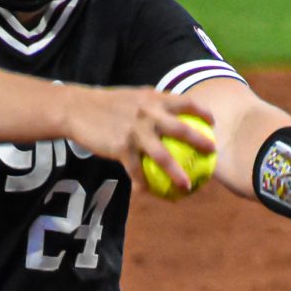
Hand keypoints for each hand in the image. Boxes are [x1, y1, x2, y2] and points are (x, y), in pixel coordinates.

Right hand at [66, 86, 217, 193]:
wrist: (77, 109)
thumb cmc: (107, 105)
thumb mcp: (133, 98)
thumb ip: (152, 105)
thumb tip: (170, 114)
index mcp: (152, 99)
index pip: (184, 102)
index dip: (202, 112)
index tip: (212, 122)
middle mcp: (147, 113)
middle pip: (180, 129)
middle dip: (200, 141)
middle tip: (213, 152)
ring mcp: (134, 131)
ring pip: (161, 156)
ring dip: (176, 173)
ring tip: (187, 187)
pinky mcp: (121, 147)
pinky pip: (136, 170)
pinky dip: (142, 183)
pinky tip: (146, 193)